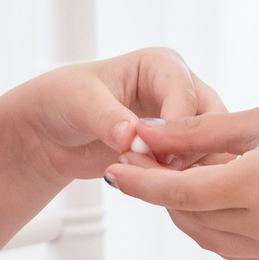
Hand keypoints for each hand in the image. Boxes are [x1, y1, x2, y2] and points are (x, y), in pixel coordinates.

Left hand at [0, 47, 225, 184]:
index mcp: (162, 66)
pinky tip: (159, 193)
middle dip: (190, 151)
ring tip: (155, 186)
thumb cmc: (61, 100)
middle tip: (163, 174)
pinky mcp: (175, 153)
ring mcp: (180, 125)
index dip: (176, 127)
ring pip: (209, 150)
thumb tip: (130, 135)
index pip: (187, 95)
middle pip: (211, 123)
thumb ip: (107, 117)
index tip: (156, 153)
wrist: (47, 134)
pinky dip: (182, 185)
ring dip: (188, 171)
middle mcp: (179, 92)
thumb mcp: (79, 101)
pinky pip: (194, 172)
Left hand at [103, 94, 258, 259]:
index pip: (180, 192)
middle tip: (145, 162)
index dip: (140, 182)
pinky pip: (235, 249)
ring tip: (182, 176)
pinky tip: (217, 198)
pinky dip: (215, 227)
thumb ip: (198, 131)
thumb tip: (145, 133)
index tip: (112, 168)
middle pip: (189, 218)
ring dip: (186, 212)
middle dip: (161, 193)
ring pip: (208, 238)